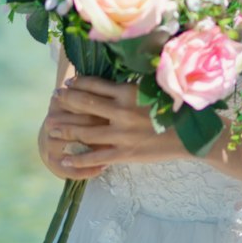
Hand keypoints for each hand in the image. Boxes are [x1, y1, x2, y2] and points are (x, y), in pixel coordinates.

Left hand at [43, 75, 192, 174]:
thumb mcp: (153, 90)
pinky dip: (77, 160)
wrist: (191, 135)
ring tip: (50, 129)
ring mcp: (120, 134)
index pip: (94, 85)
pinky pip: (94, 157)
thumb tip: (111, 82)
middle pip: (83, 105)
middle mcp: (120, 112)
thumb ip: (131, 87)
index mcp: (128, 92)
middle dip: (65, 101)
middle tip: (54, 100)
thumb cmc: (174, 109)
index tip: (67, 84)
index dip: (77, 83)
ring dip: (64, 129)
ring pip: (84, 132)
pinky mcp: (123, 154)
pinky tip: (64, 161)